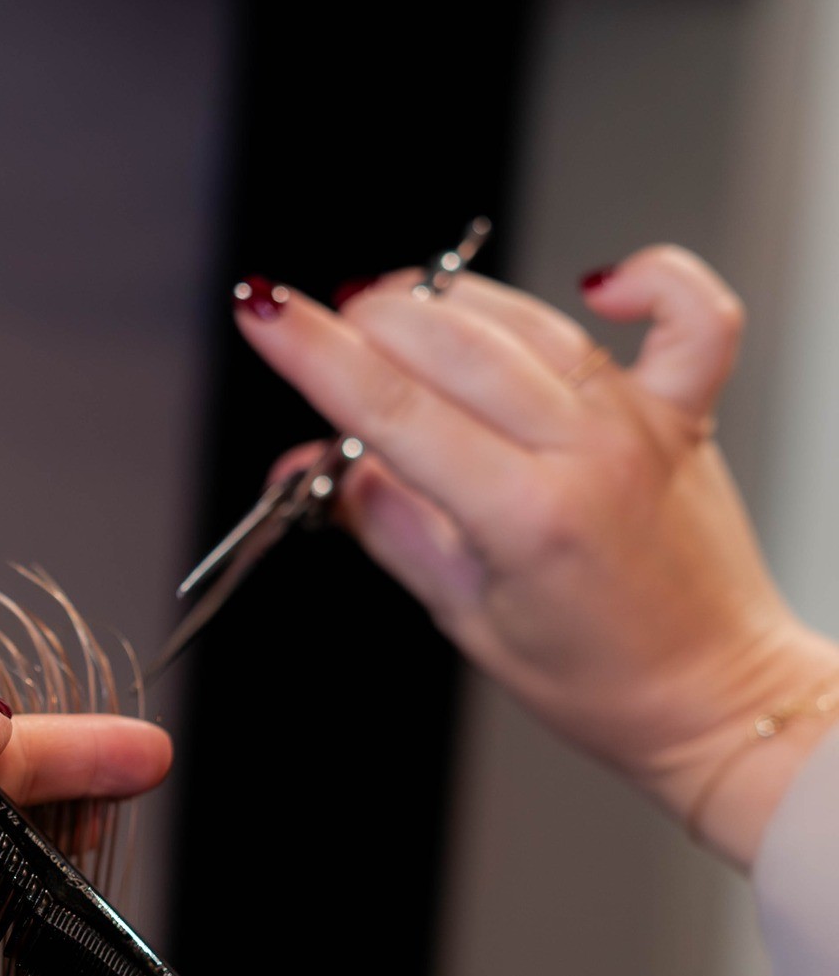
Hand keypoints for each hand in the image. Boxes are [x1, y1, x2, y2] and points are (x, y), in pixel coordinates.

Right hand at [234, 248, 838, 864]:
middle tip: (325, 330)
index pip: (393, 408)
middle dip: (369, 320)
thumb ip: (389, 525)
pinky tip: (596, 285)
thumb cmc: (600, 680)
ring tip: (399, 313)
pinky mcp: (684, 409)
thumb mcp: (466, 615)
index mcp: (527, 515)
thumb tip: (323, 470)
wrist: (710, 696)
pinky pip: (689, 311)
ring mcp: (641, 421)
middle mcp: (589, 451)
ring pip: (531, 317)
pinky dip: (645, 279)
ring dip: (451, 300)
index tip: (264, 312)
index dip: (313, 352)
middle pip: (453, 344)